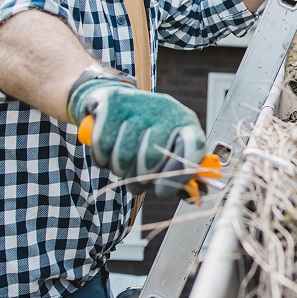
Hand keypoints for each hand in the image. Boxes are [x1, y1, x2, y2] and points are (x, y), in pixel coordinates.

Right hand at [67, 76, 205, 199]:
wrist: (118, 103)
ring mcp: (138, 102)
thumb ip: (182, 174)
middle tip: (137, 181)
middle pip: (152, 156)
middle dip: (141, 178)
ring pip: (124, 154)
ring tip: (122, 165)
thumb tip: (195, 196)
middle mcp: (165, 109)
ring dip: (119, 170)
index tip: (163, 192)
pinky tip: (106, 153)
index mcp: (186, 122)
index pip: (193, 147)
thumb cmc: (149, 135)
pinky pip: (102, 142)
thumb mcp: (169, 150)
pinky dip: (101, 157)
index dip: (180, 174)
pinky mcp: (112, 102)